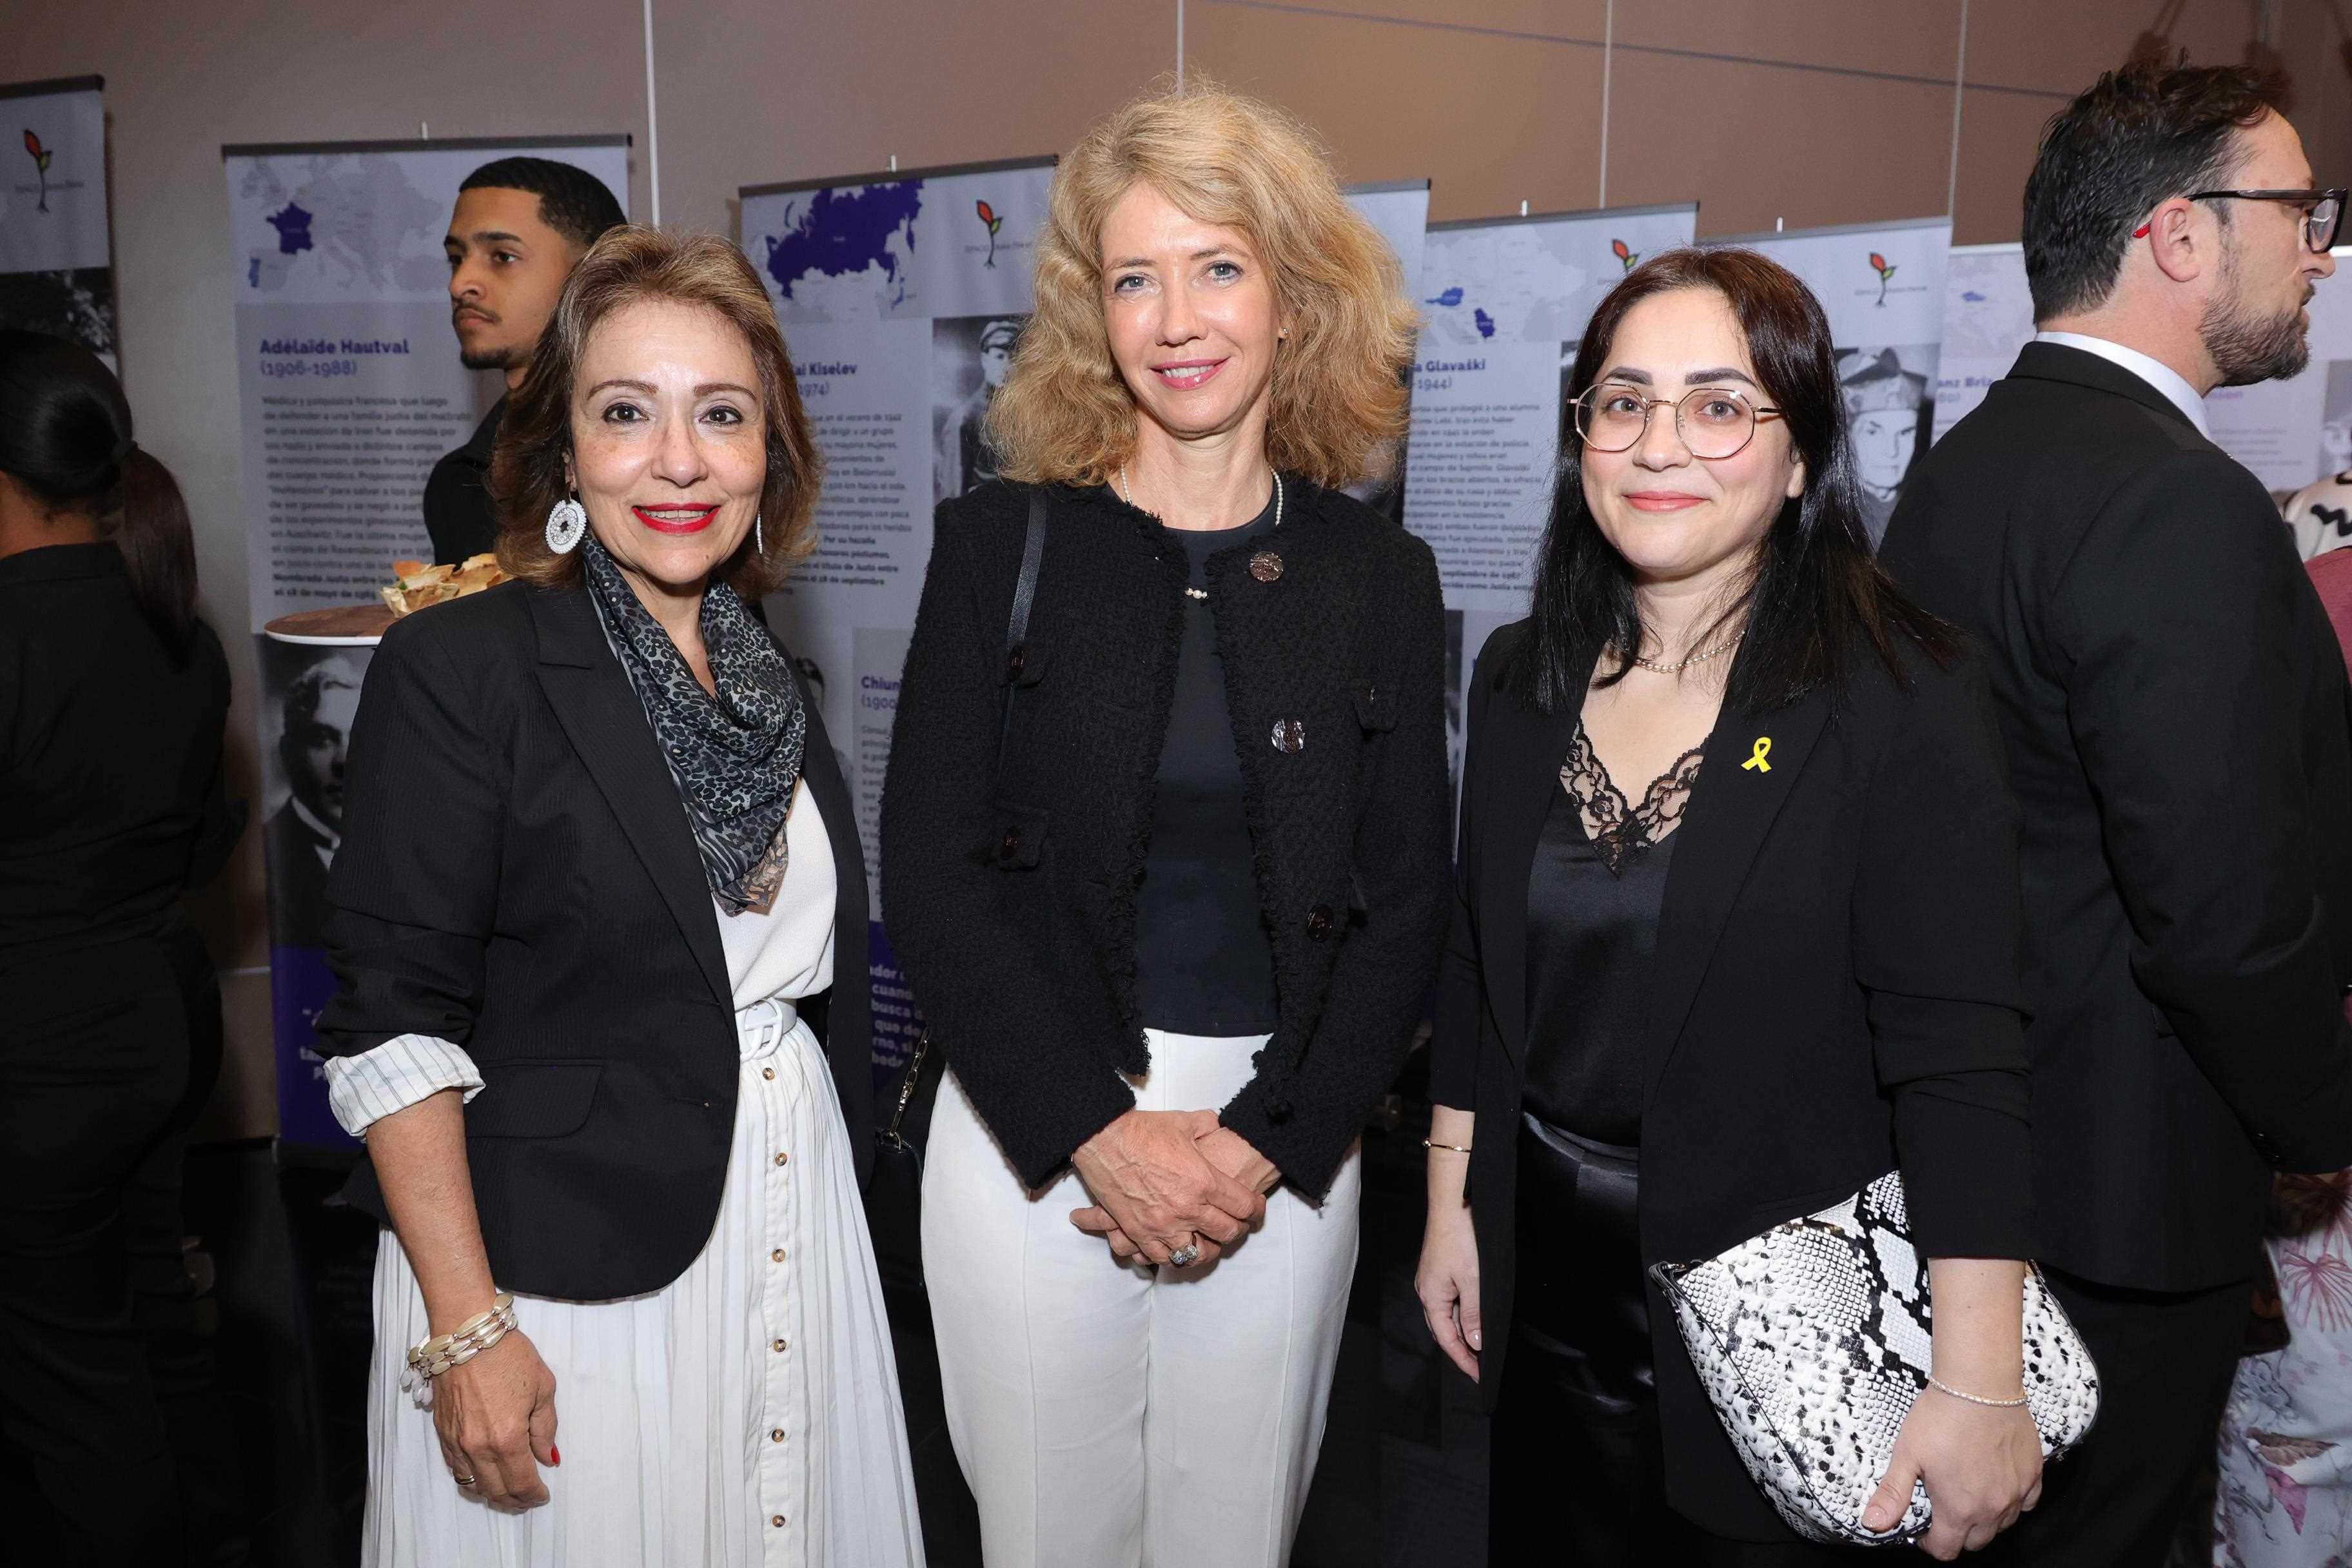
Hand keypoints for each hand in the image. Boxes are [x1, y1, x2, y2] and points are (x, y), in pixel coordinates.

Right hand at [432, 1329, 558, 1509]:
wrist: (466, 1334)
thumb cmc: (509, 1355)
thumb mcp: (543, 1387)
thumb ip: (545, 1428)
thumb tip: (547, 1457)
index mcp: (508, 1439)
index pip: (521, 1483)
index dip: (534, 1495)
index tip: (543, 1495)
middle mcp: (478, 1447)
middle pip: (496, 1491)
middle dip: (514, 1501)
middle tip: (528, 1499)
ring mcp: (456, 1442)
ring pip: (472, 1484)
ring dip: (491, 1494)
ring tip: (507, 1492)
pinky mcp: (442, 1432)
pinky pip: (455, 1468)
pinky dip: (470, 1478)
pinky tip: (482, 1474)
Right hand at [1068, 1109, 1264, 1266]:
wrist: (1103, 1138)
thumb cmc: (1142, 1130)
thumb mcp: (1185, 1122)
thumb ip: (1209, 1126)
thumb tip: (1218, 1126)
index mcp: (1204, 1181)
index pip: (1243, 1206)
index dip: (1255, 1210)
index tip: (1255, 1209)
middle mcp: (1187, 1207)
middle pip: (1226, 1232)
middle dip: (1237, 1230)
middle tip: (1237, 1225)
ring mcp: (1162, 1224)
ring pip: (1197, 1253)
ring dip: (1208, 1249)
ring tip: (1209, 1241)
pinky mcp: (1138, 1232)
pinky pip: (1162, 1258)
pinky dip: (1173, 1256)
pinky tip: (1178, 1248)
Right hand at [1415, 1204, 1481, 1380]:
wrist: (1452, 1205)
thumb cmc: (1460, 1239)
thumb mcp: (1473, 1281)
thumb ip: (1473, 1314)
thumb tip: (1475, 1342)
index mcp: (1432, 1297)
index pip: (1447, 1339)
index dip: (1463, 1359)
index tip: (1478, 1375)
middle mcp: (1427, 1291)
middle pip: (1443, 1330)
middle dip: (1460, 1350)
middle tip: (1479, 1366)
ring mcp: (1432, 1280)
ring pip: (1446, 1316)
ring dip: (1461, 1333)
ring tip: (1478, 1348)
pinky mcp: (1440, 1271)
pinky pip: (1449, 1301)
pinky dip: (1460, 1315)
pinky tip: (1472, 1317)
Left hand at [1862, 1388, 2041, 1557]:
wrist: (1979, 1384)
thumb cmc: (1941, 1416)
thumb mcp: (1907, 1454)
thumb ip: (1892, 1494)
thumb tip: (1873, 1524)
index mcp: (1959, 1509)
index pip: (1947, 1549)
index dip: (1932, 1545)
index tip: (1924, 1533)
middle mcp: (1992, 1508)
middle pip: (1976, 1542)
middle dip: (1958, 1534)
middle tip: (1945, 1510)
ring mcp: (2016, 1492)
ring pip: (2003, 1525)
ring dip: (1985, 1520)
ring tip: (1968, 1495)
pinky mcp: (2033, 1474)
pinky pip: (2027, 1504)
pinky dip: (2012, 1502)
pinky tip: (1997, 1485)